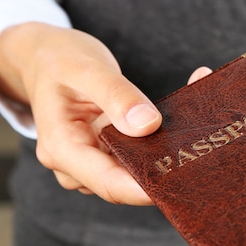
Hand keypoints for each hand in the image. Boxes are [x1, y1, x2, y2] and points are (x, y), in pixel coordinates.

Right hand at [0, 22, 211, 204]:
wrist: (44, 56)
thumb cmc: (61, 59)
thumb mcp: (88, 69)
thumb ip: (117, 95)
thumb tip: (148, 125)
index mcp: (62, 148)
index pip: (108, 183)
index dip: (145, 189)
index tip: (180, 182)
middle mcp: (74, 163)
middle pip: (123, 183)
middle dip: (161, 174)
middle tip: (202, 159)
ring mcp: (90, 160)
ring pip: (132, 171)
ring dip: (163, 157)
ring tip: (197, 137)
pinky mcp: (105, 152)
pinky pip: (135, 156)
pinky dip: (158, 143)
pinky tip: (184, 124)